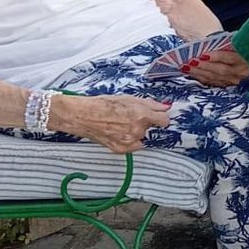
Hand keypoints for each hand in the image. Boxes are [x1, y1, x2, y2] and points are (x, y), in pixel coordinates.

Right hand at [53, 94, 168, 153]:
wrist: (83, 116)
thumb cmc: (103, 105)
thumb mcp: (129, 98)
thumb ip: (150, 104)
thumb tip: (165, 107)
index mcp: (141, 115)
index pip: (164, 120)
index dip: (160, 117)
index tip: (157, 117)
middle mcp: (137, 130)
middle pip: (150, 128)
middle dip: (143, 123)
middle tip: (128, 117)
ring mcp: (129, 141)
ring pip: (141, 137)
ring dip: (135, 132)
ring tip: (120, 125)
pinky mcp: (120, 149)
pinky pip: (132, 146)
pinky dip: (128, 141)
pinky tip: (117, 133)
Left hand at [183, 45, 248, 87]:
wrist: (246, 56)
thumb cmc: (238, 45)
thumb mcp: (235, 41)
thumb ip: (224, 43)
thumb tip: (205, 45)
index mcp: (246, 58)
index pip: (231, 58)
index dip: (217, 57)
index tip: (203, 55)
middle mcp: (242, 71)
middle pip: (221, 70)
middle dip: (204, 66)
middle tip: (190, 62)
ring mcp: (235, 80)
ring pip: (215, 77)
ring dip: (199, 73)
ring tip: (186, 67)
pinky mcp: (228, 85)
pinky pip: (213, 82)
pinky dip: (201, 78)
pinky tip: (192, 73)